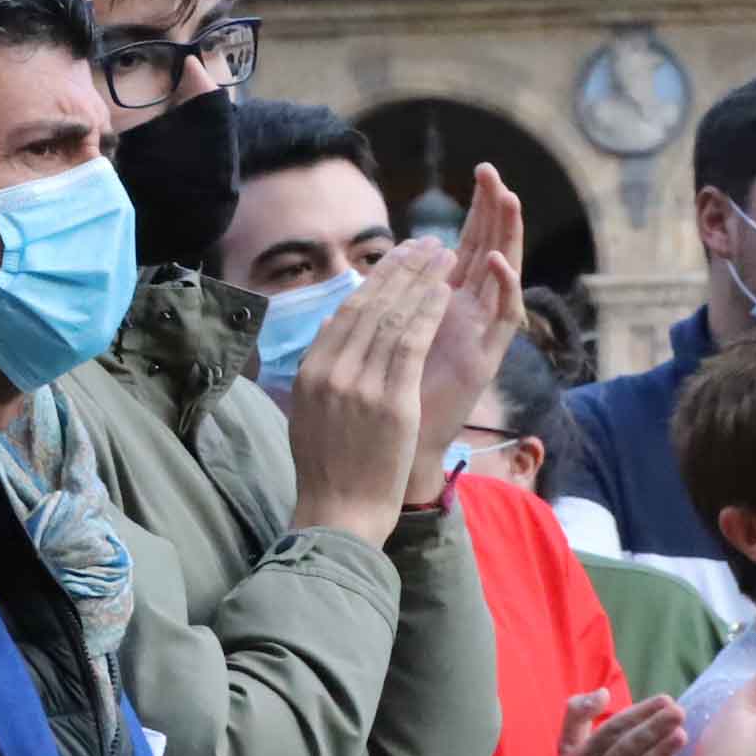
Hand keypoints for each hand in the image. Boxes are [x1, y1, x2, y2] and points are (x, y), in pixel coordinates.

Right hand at [283, 244, 456, 546]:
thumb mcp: (310, 412)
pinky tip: (445, 290)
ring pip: (393, 317)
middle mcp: (332, 371)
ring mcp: (360, 384)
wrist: (338, 512)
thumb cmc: (329, 469)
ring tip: (442, 255)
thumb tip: (329, 328)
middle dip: (401, 269)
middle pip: (370, 305)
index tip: (395, 260)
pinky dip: (428, 311)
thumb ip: (322, 370)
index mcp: (312, 371)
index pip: (346, 313)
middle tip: (425, 243)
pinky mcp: (390, 401)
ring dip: (421, 281)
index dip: (374, 281)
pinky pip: (411, 344)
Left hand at [404, 167, 526, 506]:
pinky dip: (504, 287)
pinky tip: (496, 260)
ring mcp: (481, 335)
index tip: (479, 170)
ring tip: (507, 198)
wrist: (390, 453)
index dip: (474, 210)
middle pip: (489, 249)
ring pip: (504, 275)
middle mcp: (469, 315)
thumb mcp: (377, 342)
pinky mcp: (488, 359)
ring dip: (507, 236)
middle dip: (493, 211)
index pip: (467, 244)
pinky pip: (504, 318)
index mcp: (445, 304)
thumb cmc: (382, 398)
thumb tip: (365, 282)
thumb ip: (380, 310)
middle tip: (494, 172)